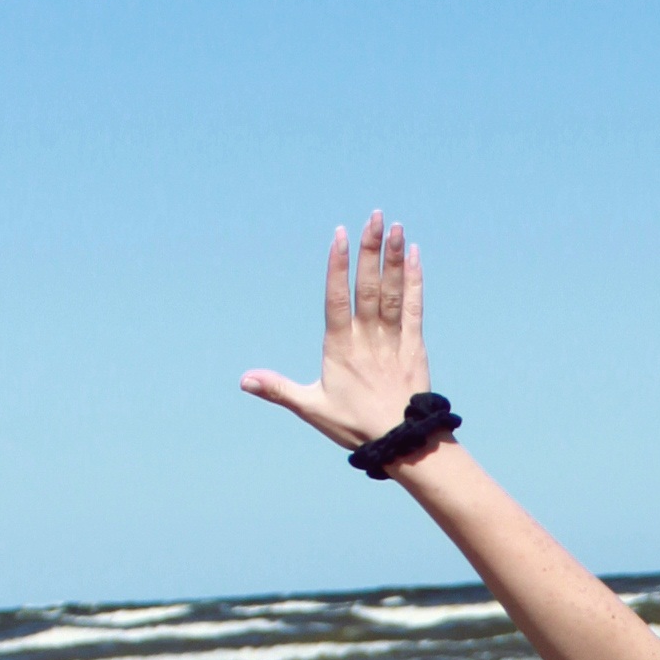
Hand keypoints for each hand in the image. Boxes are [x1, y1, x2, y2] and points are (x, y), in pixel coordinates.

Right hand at [242, 211, 429, 453]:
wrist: (401, 442)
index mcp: (340, 348)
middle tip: (375, 217)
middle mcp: (367, 338)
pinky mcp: (414, 346)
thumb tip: (244, 380)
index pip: (337, 298)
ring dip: (394, 258)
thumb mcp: (311, 408)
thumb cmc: (354, 426)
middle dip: (370, 250)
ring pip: (391, 292)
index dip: (338, 265)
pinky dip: (415, 281)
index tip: (340, 235)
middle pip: (367, 287)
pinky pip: (414, 307)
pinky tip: (415, 255)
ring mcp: (393, 340)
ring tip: (396, 227)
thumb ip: (278, 389)